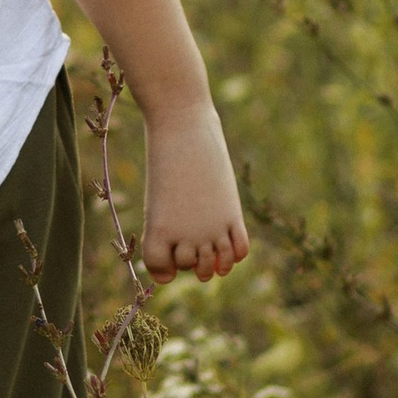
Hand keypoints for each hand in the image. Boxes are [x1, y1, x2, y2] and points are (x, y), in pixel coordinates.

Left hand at [140, 100, 249, 281]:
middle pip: (189, 266)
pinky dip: (234, 255)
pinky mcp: (232, 215)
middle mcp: (186, 235)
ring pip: (212, 266)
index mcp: (158, 231)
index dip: (164, 267)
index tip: (166, 254)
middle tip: (188, 243)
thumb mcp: (159, 199)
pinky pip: (239, 250)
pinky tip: (228, 246)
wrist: (182, 128)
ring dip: (211, 265)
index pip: (160, 269)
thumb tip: (201, 259)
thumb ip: (173, 231)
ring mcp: (212, 228)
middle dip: (189, 259)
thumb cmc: (164, 161)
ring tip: (209, 256)